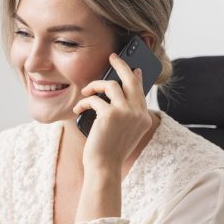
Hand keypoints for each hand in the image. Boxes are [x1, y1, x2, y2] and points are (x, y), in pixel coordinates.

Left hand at [72, 53, 153, 180]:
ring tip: (86, 91)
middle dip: (121, 65)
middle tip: (112, 57)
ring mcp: (126, 112)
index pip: (141, 90)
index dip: (135, 76)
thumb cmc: (109, 149)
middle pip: (131, 79)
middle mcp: (138, 113)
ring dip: (95, 86)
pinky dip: (84, 103)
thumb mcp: (122, 130)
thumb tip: (115, 89)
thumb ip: (124, 112)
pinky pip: (94, 99)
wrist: (104, 167)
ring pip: (111, 85)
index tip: (131, 68)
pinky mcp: (110, 114)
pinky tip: (78, 110)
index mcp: (144, 117)